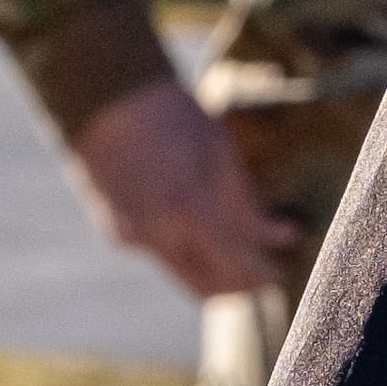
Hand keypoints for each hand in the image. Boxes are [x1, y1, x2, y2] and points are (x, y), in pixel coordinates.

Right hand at [65, 77, 294, 297]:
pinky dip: (187, 250)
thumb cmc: (170, 115)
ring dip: (213, 270)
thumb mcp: (220, 151)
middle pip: (207, 287)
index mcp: (185, 209)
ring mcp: (131, 238)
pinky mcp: (118, 233)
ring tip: (239, 246)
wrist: (103, 98)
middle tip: (266, 268)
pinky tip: (199, 224)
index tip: (283, 268)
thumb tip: (281, 236)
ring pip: (183, 275)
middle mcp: (154, 234)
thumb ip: (248, 204)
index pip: (234, 264)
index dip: (263, 274)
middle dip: (239, 285)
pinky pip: (162, 255)